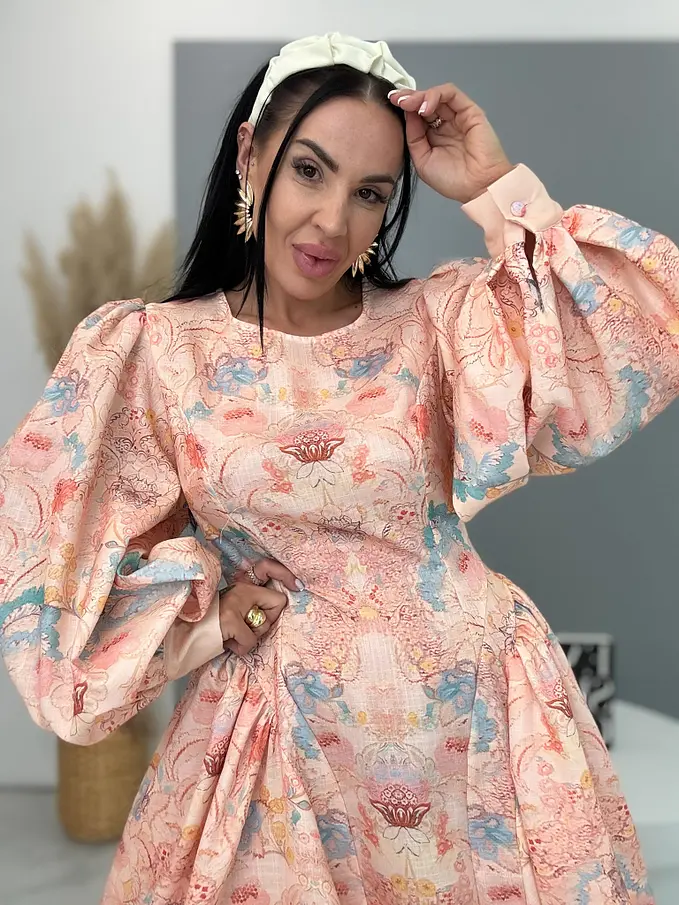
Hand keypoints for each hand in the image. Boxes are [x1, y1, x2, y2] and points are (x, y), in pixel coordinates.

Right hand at [219, 558, 300, 655]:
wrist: (185, 637)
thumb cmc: (213, 627)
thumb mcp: (235, 610)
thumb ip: (253, 605)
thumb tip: (280, 605)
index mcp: (242, 585)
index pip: (268, 567)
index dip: (286, 576)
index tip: (298, 585)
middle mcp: (240, 589)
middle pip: (277, 603)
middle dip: (265, 623)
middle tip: (245, 629)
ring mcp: (235, 603)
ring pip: (264, 627)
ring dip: (251, 639)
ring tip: (232, 635)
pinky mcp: (230, 619)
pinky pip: (251, 641)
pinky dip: (241, 648)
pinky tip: (228, 642)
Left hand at [389, 83, 512, 203]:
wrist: (477, 187)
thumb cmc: (453, 180)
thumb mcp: (422, 159)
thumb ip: (414, 137)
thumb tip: (407, 114)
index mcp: (434, 136)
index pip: (417, 115)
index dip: (404, 108)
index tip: (390, 104)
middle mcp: (446, 124)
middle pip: (425, 102)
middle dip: (408, 98)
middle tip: (395, 99)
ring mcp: (458, 116)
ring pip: (437, 95)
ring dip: (419, 96)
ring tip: (408, 103)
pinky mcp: (470, 111)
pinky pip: (451, 94)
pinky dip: (435, 96)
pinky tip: (424, 108)